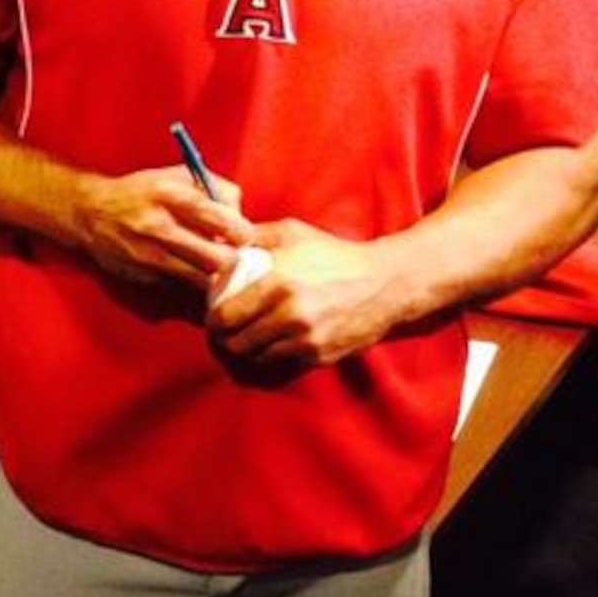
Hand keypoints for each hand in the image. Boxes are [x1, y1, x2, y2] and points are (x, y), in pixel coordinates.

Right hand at [78, 165, 252, 290]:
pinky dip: (191, 280)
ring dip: (213, 274)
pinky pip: (181, 284)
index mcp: (170, 195)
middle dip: (231, 258)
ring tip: (213, 263)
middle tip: (232, 253)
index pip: (221, 219)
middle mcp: (159, 226)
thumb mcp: (174, 176)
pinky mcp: (144, 276)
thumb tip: (240, 212)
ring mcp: (150, 255)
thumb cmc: (140, 192)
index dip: (241, 231)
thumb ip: (212, 187)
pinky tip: (188, 267)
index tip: (243, 234)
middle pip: (216, 258)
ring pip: (201, 278)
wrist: (91, 213)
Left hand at [205, 216, 396, 366]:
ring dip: (246, 350)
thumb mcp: (293, 233)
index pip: (225, 316)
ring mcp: (305, 339)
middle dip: (225, 338)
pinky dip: (271, 356)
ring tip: (245, 338)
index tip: (214, 316)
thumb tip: (219, 242)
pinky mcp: (318, 356)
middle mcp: (289, 315)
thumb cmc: (334, 255)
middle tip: (225, 331)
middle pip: (236, 342)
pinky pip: (281, 363)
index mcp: (277, 283)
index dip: (213, 320)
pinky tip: (270, 343)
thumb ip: (254, 236)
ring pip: (256, 357)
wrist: (384, 284)